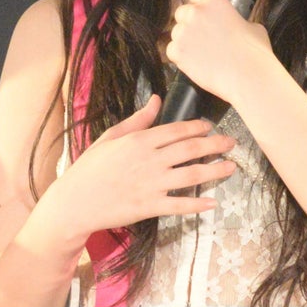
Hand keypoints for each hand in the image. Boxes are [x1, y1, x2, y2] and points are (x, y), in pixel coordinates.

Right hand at [46, 94, 235, 247]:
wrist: (75, 201)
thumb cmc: (90, 168)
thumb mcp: (111, 137)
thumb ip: (137, 119)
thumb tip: (156, 100)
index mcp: (140, 140)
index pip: (177, 130)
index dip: (198, 128)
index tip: (210, 127)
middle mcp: (150, 160)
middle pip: (191, 149)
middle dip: (215, 145)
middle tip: (231, 143)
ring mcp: (152, 184)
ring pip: (192, 175)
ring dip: (215, 170)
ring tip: (231, 167)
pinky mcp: (150, 206)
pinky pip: (180, 205)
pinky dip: (198, 204)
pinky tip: (213, 202)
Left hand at [165, 0, 273, 105]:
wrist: (247, 77)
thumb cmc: (254, 53)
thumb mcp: (252, 26)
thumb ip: (236, 20)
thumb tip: (234, 25)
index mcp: (214, 2)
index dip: (199, 4)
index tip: (203, 14)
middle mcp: (195, 13)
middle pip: (182, 12)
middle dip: (189, 23)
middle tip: (202, 37)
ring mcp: (184, 32)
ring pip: (176, 32)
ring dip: (185, 41)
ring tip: (202, 54)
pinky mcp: (178, 52)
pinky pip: (171, 50)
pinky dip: (180, 57)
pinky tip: (196, 62)